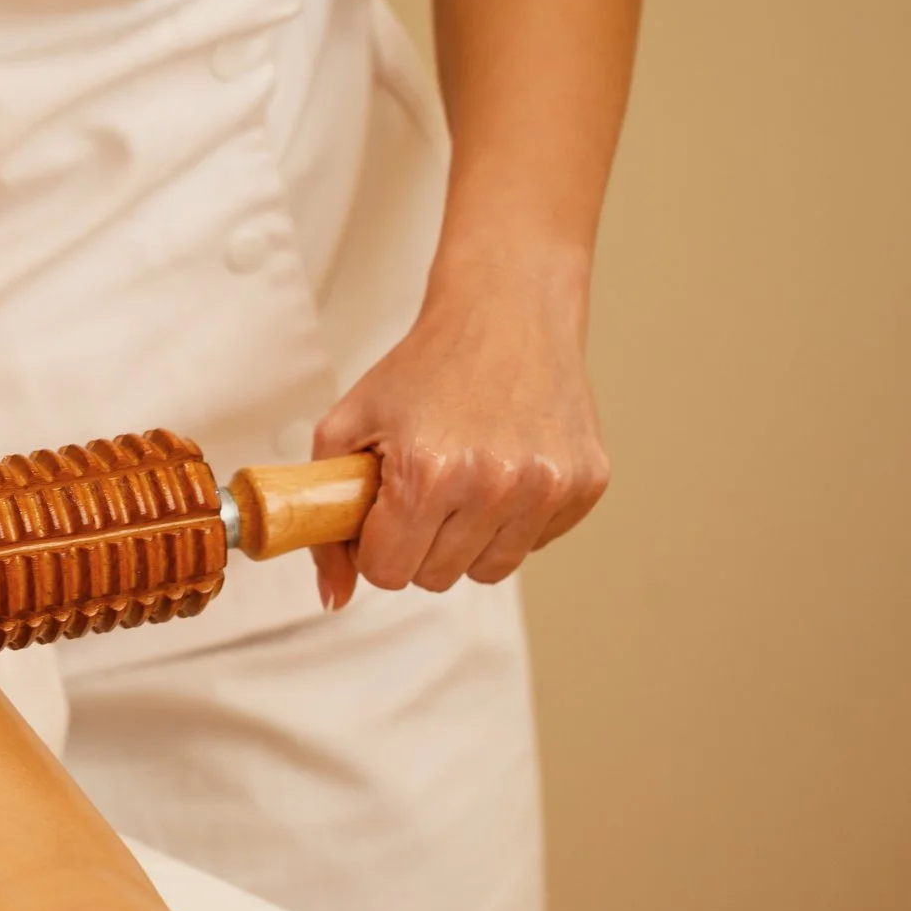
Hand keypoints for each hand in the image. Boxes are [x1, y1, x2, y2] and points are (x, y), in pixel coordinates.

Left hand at [311, 272, 609, 608]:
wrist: (506, 312)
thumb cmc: (422, 368)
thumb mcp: (347, 428)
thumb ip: (324, 517)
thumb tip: (333, 599)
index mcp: (429, 473)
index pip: (388, 573)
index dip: (377, 545)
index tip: (385, 510)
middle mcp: (495, 485)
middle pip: (436, 578)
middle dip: (419, 542)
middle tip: (424, 487)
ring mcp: (547, 486)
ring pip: (489, 570)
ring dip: (468, 538)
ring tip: (465, 478)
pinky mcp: (586, 483)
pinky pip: (535, 543)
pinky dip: (514, 519)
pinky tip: (506, 466)